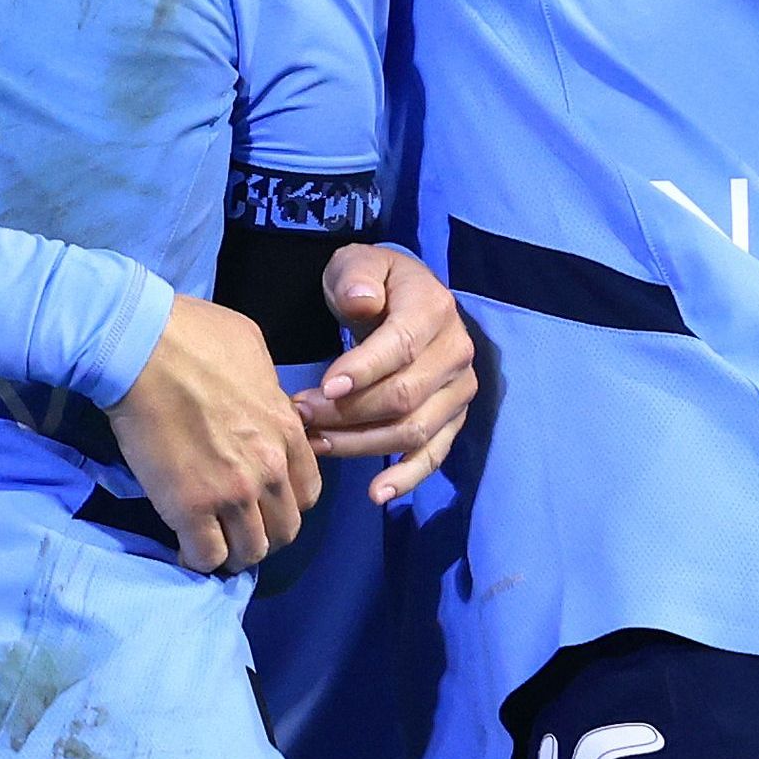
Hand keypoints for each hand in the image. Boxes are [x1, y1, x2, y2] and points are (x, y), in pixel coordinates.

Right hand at [106, 295, 320, 574]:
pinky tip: (185, 548)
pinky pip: (206, 556)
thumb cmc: (192, 334)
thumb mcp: (252, 350)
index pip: (309, 493)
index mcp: (287, 431)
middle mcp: (268, 469)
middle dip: (263, 532)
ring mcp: (231, 492)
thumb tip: (263, 403)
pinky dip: (198, 559)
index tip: (263, 500)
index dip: (285, 502)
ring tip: (211, 542)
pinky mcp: (189, 508)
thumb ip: (268, 389)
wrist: (141, 347)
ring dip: (232, 552)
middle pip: (284, 529)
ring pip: (249, 552)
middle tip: (236, 526)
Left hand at [302, 244, 475, 499]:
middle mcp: (456, 352)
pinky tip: (376, 494)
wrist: (401, 299)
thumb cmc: (372, 283)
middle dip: (349, 412)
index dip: (363, 370)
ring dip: (361, 444)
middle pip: (404, 396)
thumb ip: (356, 278)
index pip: (401, 346)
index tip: (323, 388)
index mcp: (434, 309)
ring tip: (315, 444)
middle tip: (300, 415)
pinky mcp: (453, 420)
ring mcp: (458, 391)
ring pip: (413, 431)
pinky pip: (434, 456)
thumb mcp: (358, 264)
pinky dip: (406, 479)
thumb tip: (361, 302)